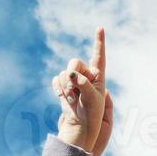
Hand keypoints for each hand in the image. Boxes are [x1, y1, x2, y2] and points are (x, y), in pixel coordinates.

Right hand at [53, 27, 109, 154]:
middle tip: (74, 89)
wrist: (80, 128)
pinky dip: (57, 88)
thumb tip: (69, 74)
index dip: (99, 42)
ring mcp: (74, 82)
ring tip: (72, 99)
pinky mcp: (63, 88)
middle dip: (72, 74)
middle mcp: (86, 76)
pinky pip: (56, 79)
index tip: (100, 28)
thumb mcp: (93, 99)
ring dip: (65, 86)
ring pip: (64, 73)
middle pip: (75, 62)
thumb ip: (83, 83)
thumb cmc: (92, 115)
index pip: (99, 56)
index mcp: (98, 76)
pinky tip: (61, 97)